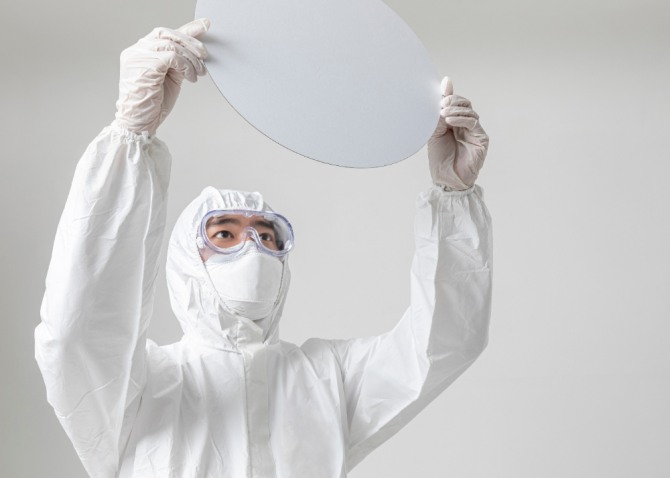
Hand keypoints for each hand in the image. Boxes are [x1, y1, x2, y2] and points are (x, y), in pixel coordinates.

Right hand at [114, 19, 209, 134]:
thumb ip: (179, 62)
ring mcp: (137, 57)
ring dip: (191, 59)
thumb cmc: (152, 104)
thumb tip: (196, 51)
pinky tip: (191, 78)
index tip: (204, 26)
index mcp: (140, 52)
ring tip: (199, 73)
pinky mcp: (144, 66)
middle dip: (191, 42)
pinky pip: (172, 57)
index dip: (186, 29)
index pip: (165, 34)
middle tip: (205, 54)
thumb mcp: (171, 78)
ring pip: (171, 45)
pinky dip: (186, 66)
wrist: (140, 123)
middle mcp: (136, 51)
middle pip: (167, 34)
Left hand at [428, 77, 488, 190]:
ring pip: (469, 111)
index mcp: (453, 123)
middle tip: (441, 104)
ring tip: (443, 115)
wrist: (446, 180)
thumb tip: (444, 85)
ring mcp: (474, 132)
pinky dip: (461, 119)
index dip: (449, 95)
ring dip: (455, 110)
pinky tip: (449, 122)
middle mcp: (465, 126)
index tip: (441, 91)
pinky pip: (473, 122)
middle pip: (464, 104)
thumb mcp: (434, 133)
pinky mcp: (481, 138)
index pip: (454, 103)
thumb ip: (438, 113)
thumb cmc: (439, 159)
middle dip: (453, 101)